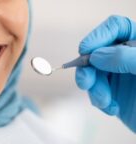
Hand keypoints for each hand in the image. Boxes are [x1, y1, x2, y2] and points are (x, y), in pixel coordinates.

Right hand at [75, 15, 135, 131]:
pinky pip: (96, 91)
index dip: (98, 36)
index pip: (117, 27)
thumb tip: (96, 56)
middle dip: (89, 69)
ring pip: (92, 73)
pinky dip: (100, 101)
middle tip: (85, 82)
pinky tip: (112, 108)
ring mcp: (120, 74)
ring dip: (94, 89)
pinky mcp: (114, 92)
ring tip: (104, 102)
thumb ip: (125, 58)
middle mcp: (128, 57)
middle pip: (97, 51)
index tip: (84, 51)